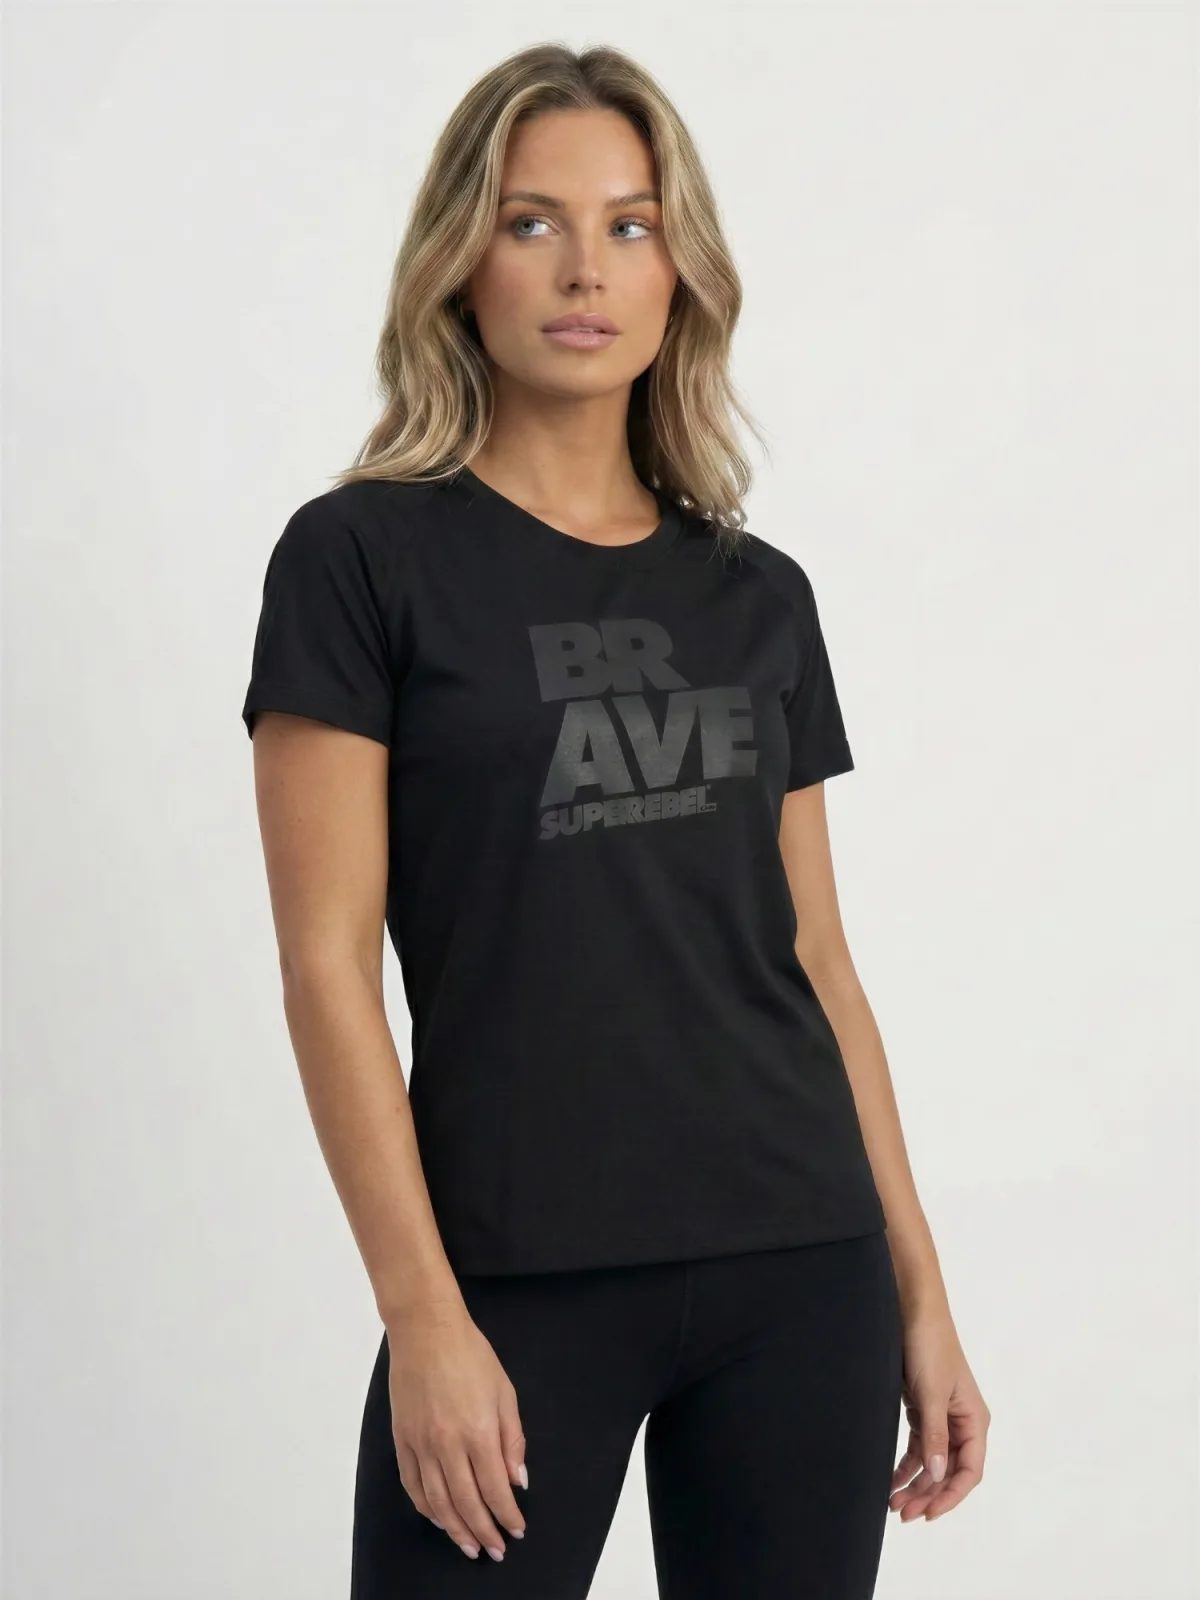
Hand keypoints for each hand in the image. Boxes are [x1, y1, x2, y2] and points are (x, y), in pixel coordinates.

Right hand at [385, 1299, 527, 1561]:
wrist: (426, 1331)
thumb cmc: (471, 1355)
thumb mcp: (505, 1392)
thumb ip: (512, 1440)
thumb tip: (518, 1481)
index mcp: (478, 1431)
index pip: (494, 1488)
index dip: (507, 1515)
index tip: (516, 1530)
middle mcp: (447, 1444)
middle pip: (466, 1502)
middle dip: (483, 1531)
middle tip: (495, 1550)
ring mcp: (421, 1443)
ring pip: (437, 1501)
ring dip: (454, 1529)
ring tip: (468, 1546)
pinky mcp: (402, 1439)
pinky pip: (412, 1484)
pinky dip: (425, 1507)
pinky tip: (438, 1518)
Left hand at [890, 1304, 989, 1522]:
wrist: (912, 1310)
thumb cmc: (929, 1346)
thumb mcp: (931, 1393)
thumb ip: (935, 1435)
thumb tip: (936, 1474)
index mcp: (974, 1420)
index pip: (969, 1471)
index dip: (951, 1496)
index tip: (929, 1513)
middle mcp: (962, 1422)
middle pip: (949, 1471)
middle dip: (928, 1494)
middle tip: (903, 1513)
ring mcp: (942, 1417)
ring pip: (932, 1462)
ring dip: (916, 1483)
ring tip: (894, 1503)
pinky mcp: (923, 1409)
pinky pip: (918, 1446)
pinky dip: (907, 1465)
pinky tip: (892, 1480)